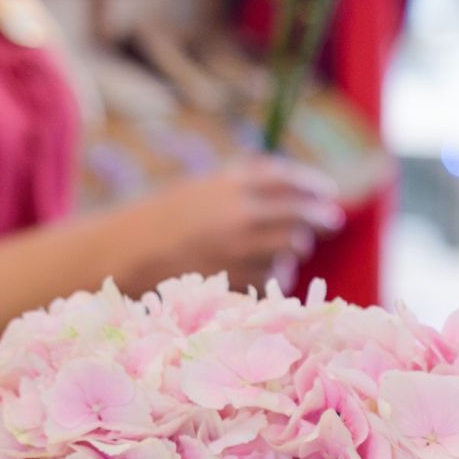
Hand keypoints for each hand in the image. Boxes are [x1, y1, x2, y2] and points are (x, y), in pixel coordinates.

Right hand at [120, 157, 345, 291]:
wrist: (129, 253)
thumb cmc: (166, 220)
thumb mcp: (204, 188)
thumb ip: (246, 183)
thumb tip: (298, 187)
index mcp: (232, 182)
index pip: (289, 179)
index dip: (313, 186)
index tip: (326, 193)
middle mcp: (242, 211)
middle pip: (301, 214)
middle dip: (320, 218)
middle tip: (329, 221)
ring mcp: (242, 248)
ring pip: (293, 248)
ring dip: (292, 248)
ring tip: (281, 248)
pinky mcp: (240, 279)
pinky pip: (274, 277)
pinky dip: (273, 274)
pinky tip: (259, 270)